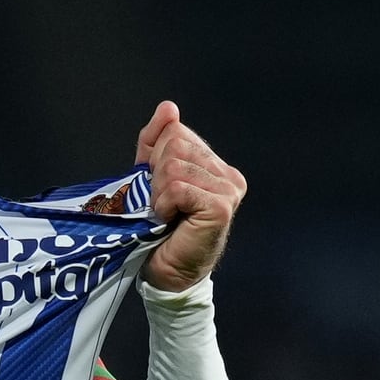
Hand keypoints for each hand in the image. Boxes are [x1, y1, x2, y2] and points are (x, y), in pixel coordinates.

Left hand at [135, 101, 242, 292]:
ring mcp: (229, 191)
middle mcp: (228, 175)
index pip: (177, 132)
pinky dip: (164, 204)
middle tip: (161, 204)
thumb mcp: (150, 176)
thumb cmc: (157, 229)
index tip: (158, 188)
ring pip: (174, 166)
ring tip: (165, 214)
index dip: (156, 158)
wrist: (164, 272)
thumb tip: (169, 107)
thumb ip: (157, 140)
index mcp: (215, 165)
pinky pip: (178, 187)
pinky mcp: (221, 207)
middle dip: (155, 175)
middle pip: (175, 145)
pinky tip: (170, 220)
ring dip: (158, 193)